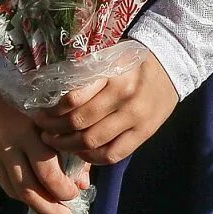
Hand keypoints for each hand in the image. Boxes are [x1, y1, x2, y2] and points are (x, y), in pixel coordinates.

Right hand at [0, 89, 87, 213]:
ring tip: (51, 210)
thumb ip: (71, 149)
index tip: (75, 195)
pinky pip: (2, 178)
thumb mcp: (60, 114)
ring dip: (33, 202)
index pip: (46, 173)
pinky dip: (18, 188)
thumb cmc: (42, 87)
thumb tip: (80, 185)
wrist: (6, 67)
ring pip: (12, 188)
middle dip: (49, 208)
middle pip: (27, 188)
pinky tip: (33, 190)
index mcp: (27, 129)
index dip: (63, 190)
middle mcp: (4, 141)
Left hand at [31, 51, 178, 165]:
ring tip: (56, 142)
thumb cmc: (133, 59)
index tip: (41, 112)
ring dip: (69, 146)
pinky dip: (92, 157)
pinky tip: (80, 152)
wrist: (171, 65)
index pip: (73, 99)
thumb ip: (86, 73)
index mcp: (112, 74)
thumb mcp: (109, 56)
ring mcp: (135, 118)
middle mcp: (124, 97)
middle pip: (79, 123)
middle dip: (54, 130)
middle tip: (43, 130)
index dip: (52, 111)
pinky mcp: (143, 134)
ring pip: (93, 142)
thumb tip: (51, 91)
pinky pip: (112, 154)